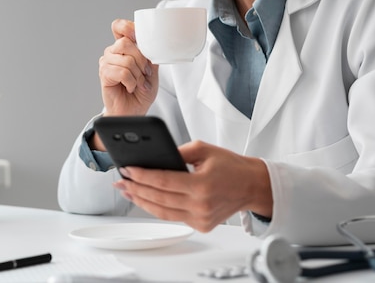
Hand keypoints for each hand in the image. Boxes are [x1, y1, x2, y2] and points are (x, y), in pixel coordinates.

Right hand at [98, 19, 158, 116]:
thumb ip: (151, 55)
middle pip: (126, 43)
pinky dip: (131, 81)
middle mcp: (113, 52)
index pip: (119, 26)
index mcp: (125, 47)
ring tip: (138, 83)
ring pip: (126, 59)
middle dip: (141, 60)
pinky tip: (130, 87)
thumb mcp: (152, 70)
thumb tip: (154, 44)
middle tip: (146, 73)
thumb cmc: (141, 90)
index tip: (137, 36)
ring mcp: (107, 62)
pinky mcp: (104, 74)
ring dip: (137, 74)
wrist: (134, 110)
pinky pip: (121, 72)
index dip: (127, 27)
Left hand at [112, 141, 272, 231]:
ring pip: (162, 212)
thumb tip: (156, 158)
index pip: (164, 181)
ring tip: (128, 191)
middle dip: (137, 188)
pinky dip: (158, 208)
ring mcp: (201, 218)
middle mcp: (201, 204)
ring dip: (142, 201)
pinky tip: (147, 199)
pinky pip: (173, 217)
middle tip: (122, 179)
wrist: (252, 185)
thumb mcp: (205, 149)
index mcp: (202, 184)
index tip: (128, 169)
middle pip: (159, 198)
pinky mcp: (201, 225)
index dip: (143, 175)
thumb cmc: (231, 166)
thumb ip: (179, 152)